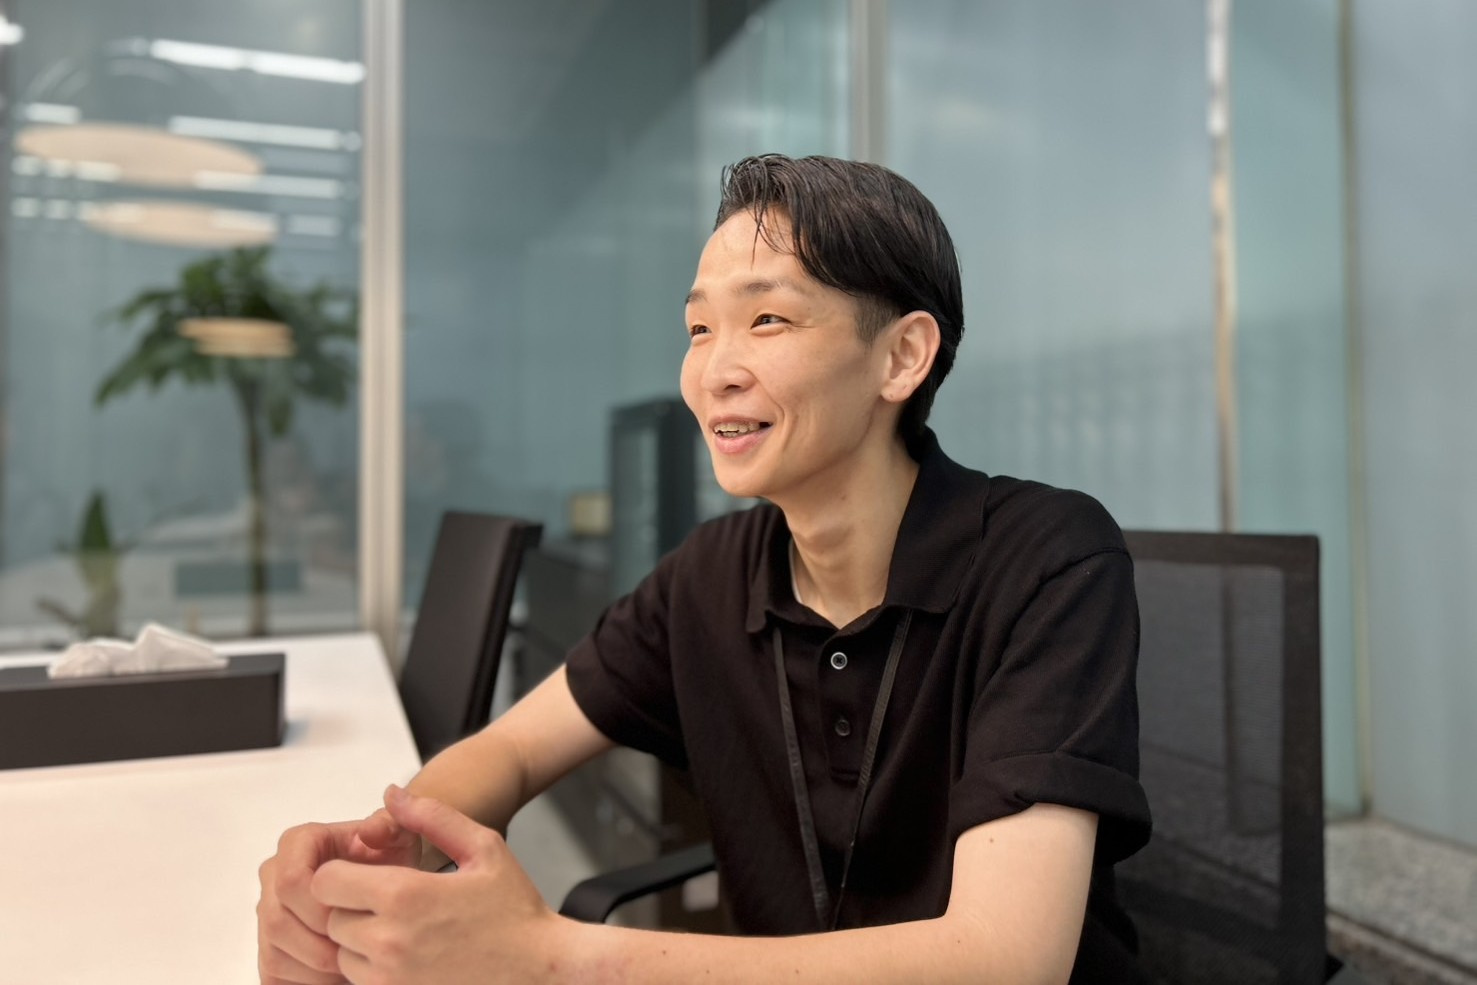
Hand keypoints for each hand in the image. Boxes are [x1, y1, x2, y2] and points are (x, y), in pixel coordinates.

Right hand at [258, 802, 421, 983]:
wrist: (385, 886)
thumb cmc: (391, 860)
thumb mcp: (400, 837)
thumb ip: (390, 826)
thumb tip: (370, 831)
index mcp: (298, 843)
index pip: (292, 880)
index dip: (321, 906)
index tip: (357, 917)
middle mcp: (274, 875)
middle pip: (276, 922)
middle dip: (319, 944)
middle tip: (357, 954)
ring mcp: (268, 913)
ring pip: (274, 954)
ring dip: (315, 969)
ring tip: (353, 968)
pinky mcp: (270, 945)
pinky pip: (274, 974)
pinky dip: (307, 982)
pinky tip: (339, 979)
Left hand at [311, 785, 569, 984]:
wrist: (541, 970)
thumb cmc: (515, 911)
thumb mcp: (484, 848)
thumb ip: (433, 816)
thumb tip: (392, 795)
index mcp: (404, 895)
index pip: (325, 882)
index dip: (341, 874)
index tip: (367, 875)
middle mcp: (388, 941)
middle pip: (331, 920)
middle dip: (352, 908)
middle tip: (390, 904)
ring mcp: (390, 980)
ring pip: (342, 956)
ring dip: (360, 943)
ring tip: (404, 932)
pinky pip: (360, 984)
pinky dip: (375, 971)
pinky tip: (410, 958)